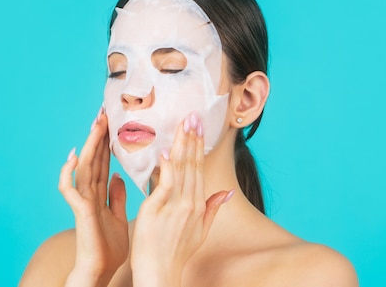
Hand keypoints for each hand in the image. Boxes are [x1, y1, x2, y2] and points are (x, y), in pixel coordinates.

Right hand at [58, 109, 128, 286]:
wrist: (102, 270)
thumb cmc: (109, 248)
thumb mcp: (119, 216)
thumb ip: (116, 196)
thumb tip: (116, 175)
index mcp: (99, 194)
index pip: (102, 161)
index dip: (106, 142)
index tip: (112, 121)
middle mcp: (89, 193)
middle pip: (92, 158)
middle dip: (98, 135)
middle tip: (104, 111)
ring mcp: (82, 201)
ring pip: (83, 167)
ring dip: (88, 144)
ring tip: (95, 124)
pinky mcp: (79, 211)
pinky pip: (68, 188)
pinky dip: (68, 172)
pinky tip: (73, 156)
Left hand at [130, 112, 232, 286]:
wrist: (160, 272)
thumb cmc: (176, 252)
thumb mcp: (200, 231)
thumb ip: (213, 208)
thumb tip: (227, 192)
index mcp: (199, 205)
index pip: (200, 169)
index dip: (199, 146)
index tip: (199, 126)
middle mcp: (190, 203)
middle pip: (193, 165)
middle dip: (193, 139)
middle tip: (194, 115)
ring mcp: (175, 206)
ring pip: (181, 170)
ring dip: (183, 145)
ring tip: (184, 124)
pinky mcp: (158, 210)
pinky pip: (165, 185)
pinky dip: (167, 168)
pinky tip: (167, 151)